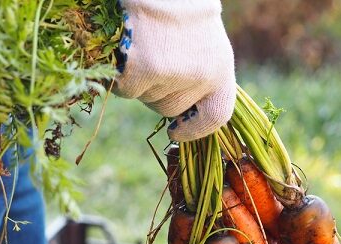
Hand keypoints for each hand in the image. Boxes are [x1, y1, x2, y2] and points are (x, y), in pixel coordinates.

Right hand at [113, 0, 235, 140]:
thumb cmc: (177, 7)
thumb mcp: (203, 40)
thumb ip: (199, 73)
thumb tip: (183, 113)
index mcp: (220, 66)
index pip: (217, 115)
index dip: (196, 130)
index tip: (176, 132)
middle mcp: (201, 75)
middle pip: (170, 108)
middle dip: (156, 94)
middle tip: (151, 60)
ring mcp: (172, 75)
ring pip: (145, 99)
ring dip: (138, 81)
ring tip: (142, 46)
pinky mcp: (144, 71)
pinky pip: (125, 90)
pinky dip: (120, 75)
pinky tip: (126, 49)